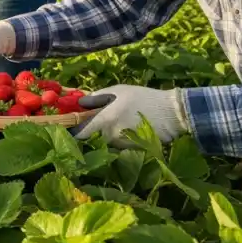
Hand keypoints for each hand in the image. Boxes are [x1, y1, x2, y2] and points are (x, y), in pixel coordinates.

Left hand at [72, 84, 187, 147]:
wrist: (172, 113)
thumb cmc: (143, 98)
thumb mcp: (118, 91)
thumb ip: (97, 97)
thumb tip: (81, 104)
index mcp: (106, 119)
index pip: (82, 133)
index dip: (74, 132)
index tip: (69, 130)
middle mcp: (112, 135)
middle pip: (95, 137)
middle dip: (96, 130)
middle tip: (105, 120)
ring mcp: (123, 145)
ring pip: (108, 141)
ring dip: (110, 134)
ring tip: (123, 121)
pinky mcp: (133, 150)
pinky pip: (120, 145)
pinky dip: (121, 138)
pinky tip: (131, 129)